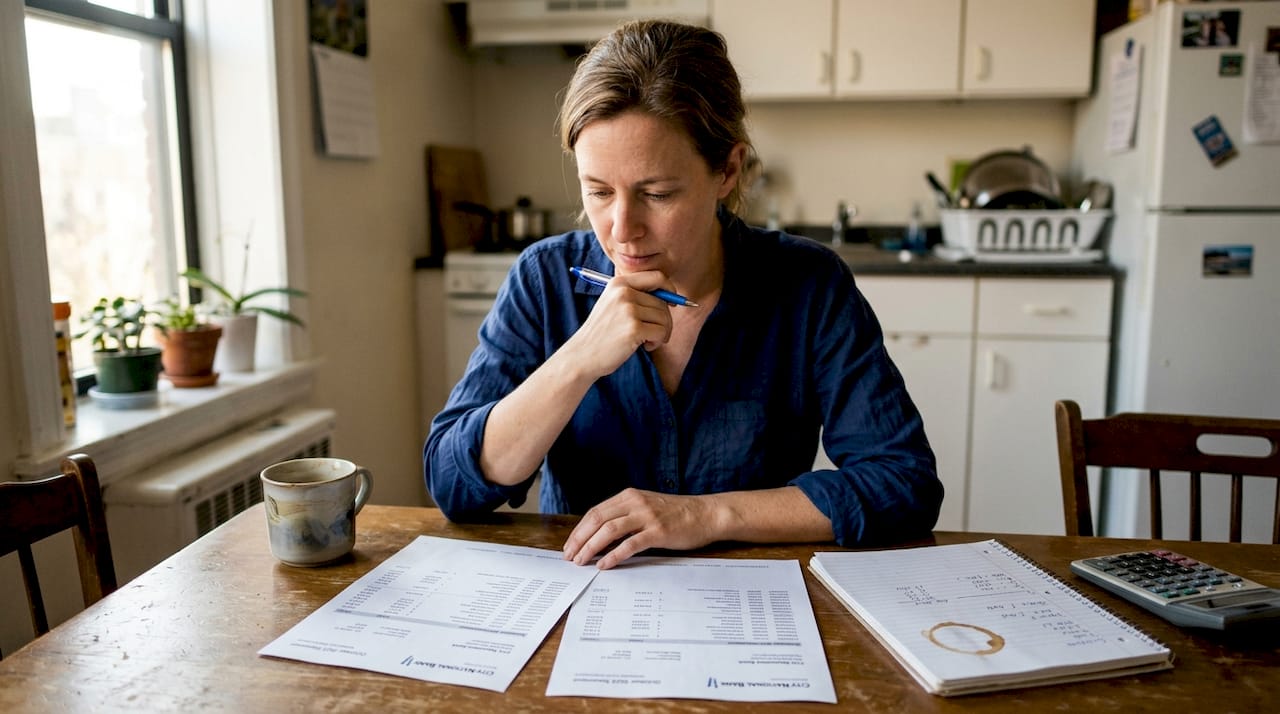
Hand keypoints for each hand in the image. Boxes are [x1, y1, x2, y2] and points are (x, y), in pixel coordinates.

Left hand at [562, 488, 720, 569]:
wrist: (706, 514)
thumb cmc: (676, 514)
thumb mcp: (646, 507)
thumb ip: (626, 516)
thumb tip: (601, 536)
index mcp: (629, 496)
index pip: (595, 512)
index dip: (579, 530)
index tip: (570, 546)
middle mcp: (635, 503)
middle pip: (598, 520)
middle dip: (580, 539)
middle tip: (570, 557)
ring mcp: (647, 516)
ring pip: (609, 531)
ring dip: (591, 547)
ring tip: (582, 561)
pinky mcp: (658, 531)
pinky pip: (629, 544)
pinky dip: (613, 555)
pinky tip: (604, 565)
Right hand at [563, 270, 673, 379]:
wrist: (583, 355)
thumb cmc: (602, 332)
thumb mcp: (613, 304)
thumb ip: (636, 295)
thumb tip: (670, 296)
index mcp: (619, 283)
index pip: (657, 276)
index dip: (669, 289)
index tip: (670, 304)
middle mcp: (623, 293)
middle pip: (663, 301)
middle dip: (665, 320)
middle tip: (654, 333)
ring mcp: (628, 310)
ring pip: (665, 318)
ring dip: (661, 333)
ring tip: (646, 340)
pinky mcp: (633, 328)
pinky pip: (661, 332)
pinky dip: (657, 342)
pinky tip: (644, 346)